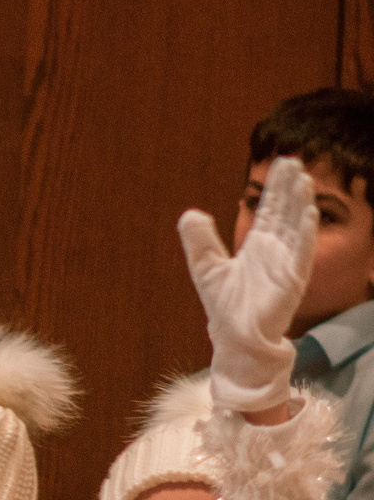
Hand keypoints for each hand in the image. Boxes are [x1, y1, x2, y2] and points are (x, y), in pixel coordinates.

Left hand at [179, 154, 313, 414]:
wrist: (235, 337)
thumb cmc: (226, 305)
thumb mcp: (205, 267)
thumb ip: (199, 240)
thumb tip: (191, 213)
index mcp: (257, 244)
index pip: (270, 209)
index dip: (275, 187)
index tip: (282, 164)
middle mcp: (275, 249)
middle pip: (285, 211)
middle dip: (290, 187)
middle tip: (295, 161)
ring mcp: (285, 263)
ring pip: (296, 226)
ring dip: (301, 203)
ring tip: (304, 180)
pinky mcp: (291, 279)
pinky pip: (301, 253)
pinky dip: (305, 233)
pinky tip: (308, 213)